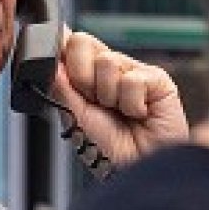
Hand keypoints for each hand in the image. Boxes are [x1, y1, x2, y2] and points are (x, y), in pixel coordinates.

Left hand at [51, 31, 189, 166]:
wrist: (137, 167)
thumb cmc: (108, 148)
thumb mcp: (74, 116)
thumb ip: (61, 86)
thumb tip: (51, 62)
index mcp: (87, 74)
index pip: (70, 44)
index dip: (63, 50)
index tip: (59, 63)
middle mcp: (109, 69)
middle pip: (83, 42)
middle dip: (82, 77)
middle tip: (94, 101)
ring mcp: (133, 70)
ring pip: (108, 62)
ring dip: (109, 96)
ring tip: (119, 112)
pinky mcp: (157, 79)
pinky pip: (133, 79)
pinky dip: (132, 104)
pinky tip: (138, 114)